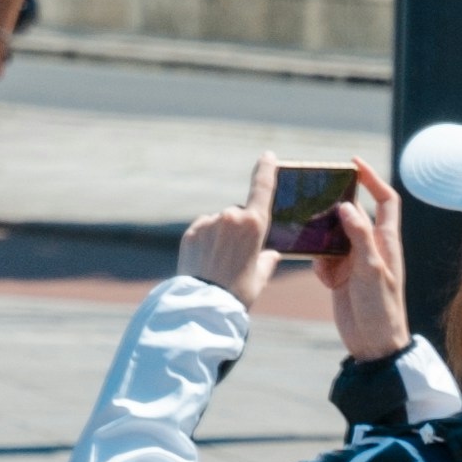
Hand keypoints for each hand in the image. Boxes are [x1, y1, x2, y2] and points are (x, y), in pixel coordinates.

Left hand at [180, 154, 280, 306]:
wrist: (205, 306)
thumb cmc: (238, 293)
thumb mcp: (260, 277)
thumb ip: (267, 261)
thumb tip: (270, 255)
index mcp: (254, 224)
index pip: (262, 188)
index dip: (266, 169)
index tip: (267, 156)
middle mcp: (231, 217)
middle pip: (239, 215)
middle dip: (240, 229)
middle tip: (238, 258)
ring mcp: (209, 223)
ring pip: (219, 223)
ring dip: (221, 236)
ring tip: (219, 265)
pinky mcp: (191, 232)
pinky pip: (203, 230)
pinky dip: (206, 241)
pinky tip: (206, 262)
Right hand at [318, 167, 411, 361]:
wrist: (373, 345)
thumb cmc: (381, 308)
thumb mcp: (371, 270)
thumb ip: (359, 237)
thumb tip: (347, 206)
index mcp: (386, 241)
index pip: (385, 200)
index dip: (372, 179)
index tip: (352, 164)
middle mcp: (371, 247)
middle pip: (352, 215)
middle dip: (334, 209)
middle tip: (315, 201)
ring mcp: (354, 262)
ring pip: (332, 237)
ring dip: (322, 239)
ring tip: (311, 239)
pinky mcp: (340, 278)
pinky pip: (323, 260)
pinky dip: (318, 264)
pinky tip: (321, 276)